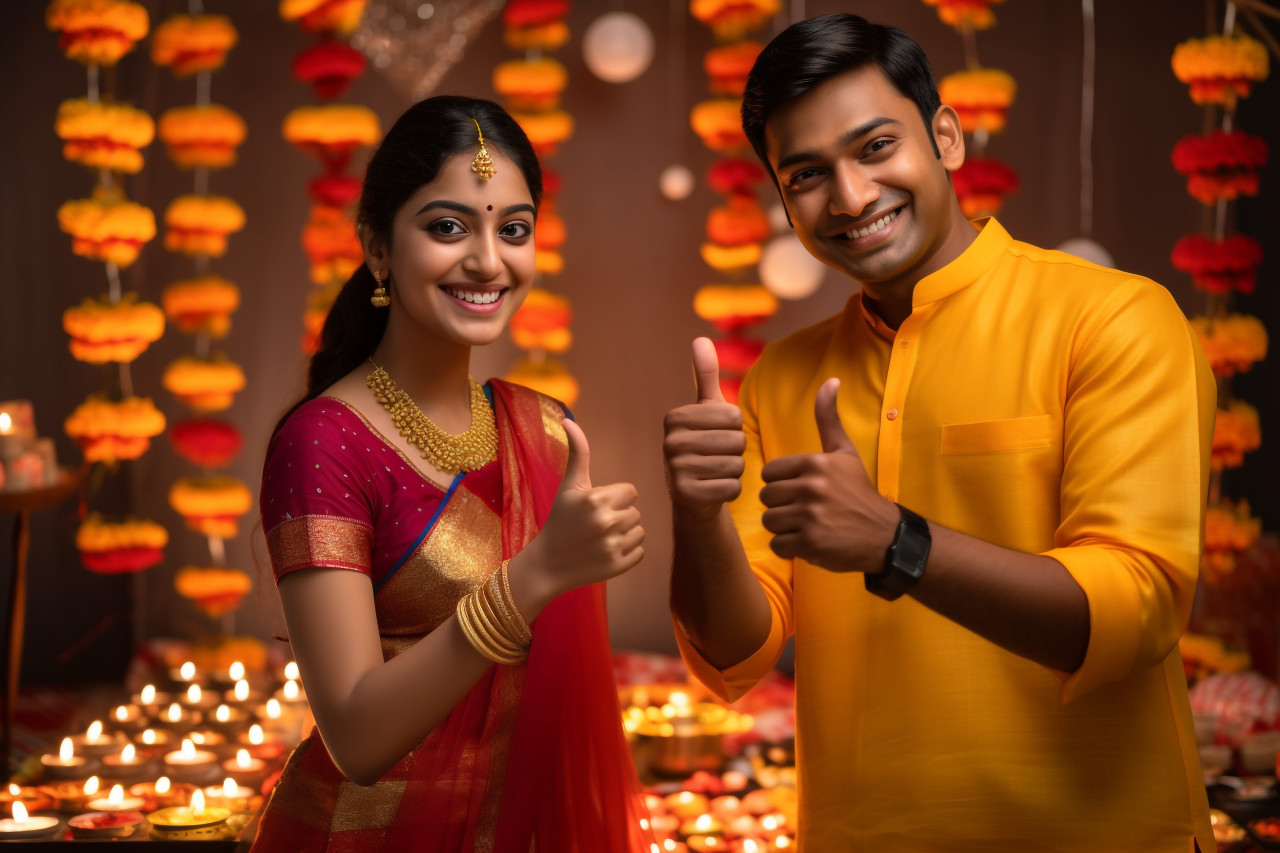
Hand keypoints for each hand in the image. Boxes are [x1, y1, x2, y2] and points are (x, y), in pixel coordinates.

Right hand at [519, 419, 644, 601]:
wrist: (548, 564)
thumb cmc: (560, 520)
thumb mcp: (569, 486)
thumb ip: (578, 452)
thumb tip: (568, 420)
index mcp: (597, 498)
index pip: (630, 491)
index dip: (614, 497)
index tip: (595, 507)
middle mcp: (607, 521)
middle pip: (635, 511)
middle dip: (618, 515)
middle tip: (594, 525)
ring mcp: (614, 546)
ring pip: (639, 530)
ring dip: (624, 534)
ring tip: (599, 538)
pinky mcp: (620, 565)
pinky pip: (640, 551)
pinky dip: (626, 552)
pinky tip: (604, 552)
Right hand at [663, 338, 746, 520]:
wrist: (692, 494)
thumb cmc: (705, 445)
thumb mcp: (706, 409)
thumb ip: (706, 375)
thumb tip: (700, 339)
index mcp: (675, 418)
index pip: (733, 417)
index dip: (735, 428)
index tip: (718, 435)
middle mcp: (670, 442)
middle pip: (736, 441)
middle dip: (737, 451)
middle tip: (719, 456)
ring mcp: (675, 469)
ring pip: (736, 465)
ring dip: (735, 471)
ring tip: (717, 471)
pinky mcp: (686, 495)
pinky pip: (732, 488)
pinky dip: (731, 490)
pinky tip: (715, 488)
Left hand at [758, 378, 897, 572]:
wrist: (884, 535)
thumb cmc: (858, 491)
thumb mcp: (844, 452)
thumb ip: (829, 418)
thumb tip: (830, 380)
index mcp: (815, 463)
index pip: (769, 473)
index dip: (781, 483)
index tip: (799, 490)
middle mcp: (812, 487)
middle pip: (767, 497)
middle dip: (781, 506)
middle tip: (802, 510)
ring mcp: (811, 516)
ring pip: (770, 521)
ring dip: (783, 527)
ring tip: (805, 525)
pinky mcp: (810, 543)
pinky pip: (778, 544)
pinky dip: (789, 547)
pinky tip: (807, 542)